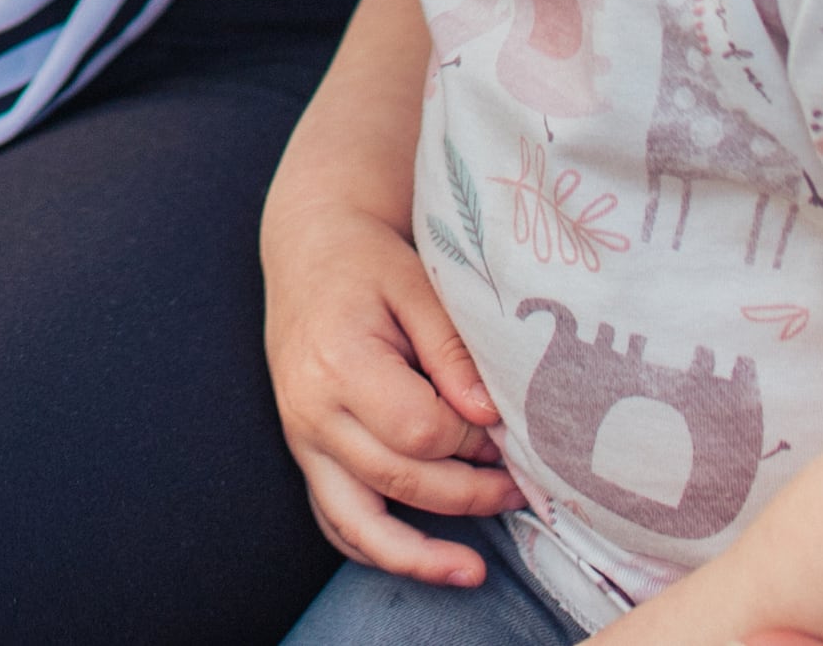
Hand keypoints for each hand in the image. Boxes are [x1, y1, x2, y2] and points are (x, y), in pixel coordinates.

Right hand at [263, 201, 518, 584]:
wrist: (309, 251)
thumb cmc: (369, 263)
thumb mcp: (417, 286)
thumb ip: (453, 352)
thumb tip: (491, 419)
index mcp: (339, 361)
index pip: (420, 430)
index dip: (473, 439)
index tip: (504, 425)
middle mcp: (312, 409)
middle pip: (399, 480)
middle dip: (469, 493)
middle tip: (520, 487)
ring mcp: (302, 438)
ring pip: (356, 522)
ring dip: (418, 556)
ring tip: (473, 571)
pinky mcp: (305, 453)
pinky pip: (335, 520)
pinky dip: (375, 549)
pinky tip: (422, 560)